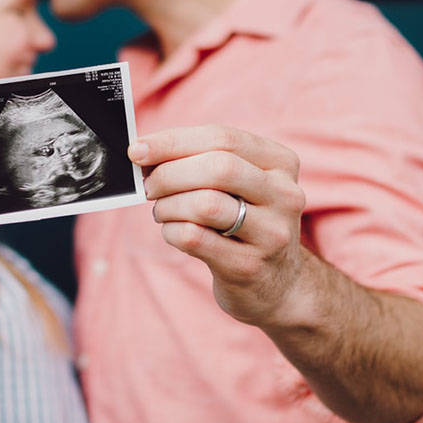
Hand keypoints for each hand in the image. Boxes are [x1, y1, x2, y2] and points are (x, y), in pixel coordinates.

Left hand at [129, 125, 306, 326]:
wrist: (276, 284)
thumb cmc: (243, 221)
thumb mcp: (237, 185)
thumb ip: (199, 160)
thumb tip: (143, 150)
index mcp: (280, 163)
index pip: (222, 138)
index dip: (173, 141)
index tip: (137, 149)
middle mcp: (284, 195)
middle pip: (217, 168)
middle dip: (169, 174)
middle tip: (148, 186)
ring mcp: (271, 233)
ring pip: (205, 204)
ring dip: (168, 205)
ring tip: (162, 211)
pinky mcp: (249, 266)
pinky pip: (195, 238)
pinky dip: (171, 231)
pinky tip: (173, 232)